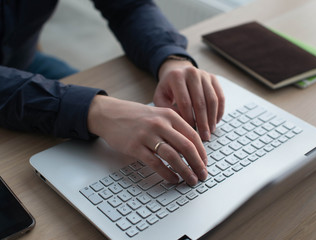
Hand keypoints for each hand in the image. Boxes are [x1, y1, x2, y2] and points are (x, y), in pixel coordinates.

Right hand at [87, 95, 207, 185]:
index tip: (205, 163)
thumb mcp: (158, 114)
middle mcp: (160, 124)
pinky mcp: (135, 147)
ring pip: (173, 156)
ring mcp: (147, 135)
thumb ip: (174, 127)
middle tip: (203, 174)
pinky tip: (173, 179)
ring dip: (185, 171)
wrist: (110, 114)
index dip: (202, 152)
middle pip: (186, 146)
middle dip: (198, 163)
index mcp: (169, 115)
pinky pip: (156, 163)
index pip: (192, 135)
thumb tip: (192, 148)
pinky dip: (167, 173)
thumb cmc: (136, 117)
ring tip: (191, 180)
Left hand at [155, 58, 224, 140]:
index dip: (189, 118)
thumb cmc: (168, 88)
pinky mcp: (213, 78)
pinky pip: (220, 96)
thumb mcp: (160, 97)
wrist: (176, 71)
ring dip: (212, 118)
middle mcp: (191, 73)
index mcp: (176, 77)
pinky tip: (216, 121)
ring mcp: (204, 74)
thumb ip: (167, 109)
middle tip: (204, 136)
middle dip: (203, 122)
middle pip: (200, 101)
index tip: (190, 131)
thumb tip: (183, 121)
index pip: (185, 102)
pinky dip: (219, 110)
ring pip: (212, 99)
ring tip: (210, 130)